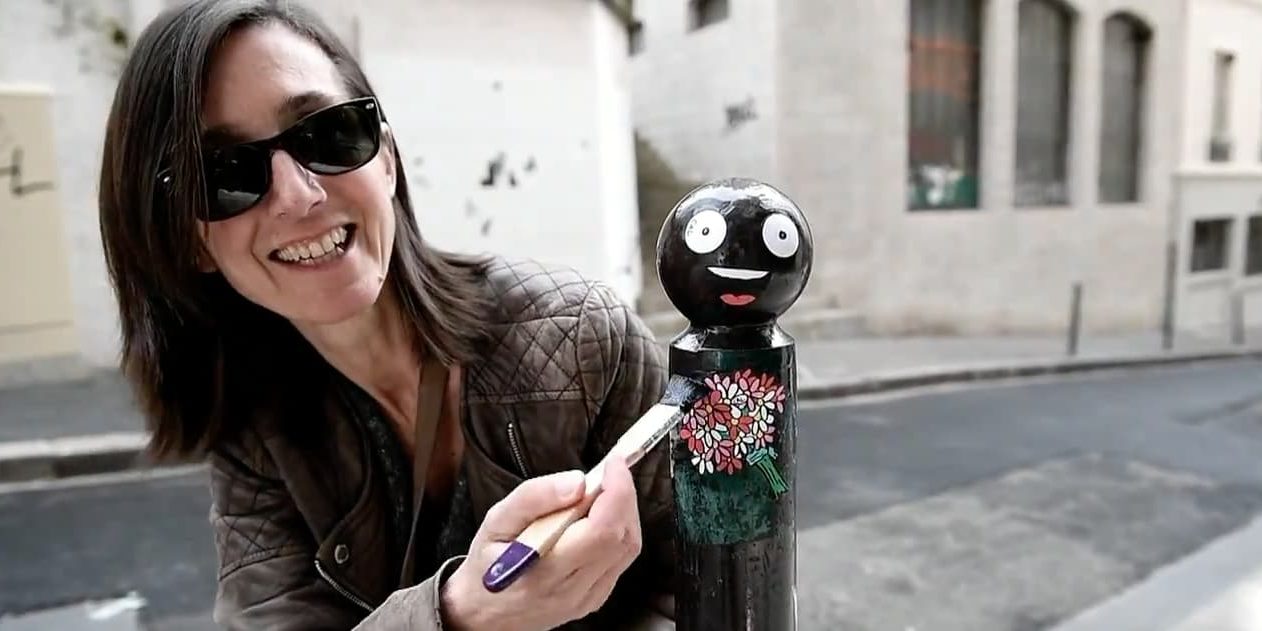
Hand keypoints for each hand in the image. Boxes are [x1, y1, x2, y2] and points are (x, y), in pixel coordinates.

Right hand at [440, 456, 642, 630]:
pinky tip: (599, 517)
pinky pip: (621, 560)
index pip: (602, 531)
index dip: (617, 492)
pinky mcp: (595, 599)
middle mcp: (571, 590)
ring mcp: (587, 598)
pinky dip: (619, 530)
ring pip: (628, 548)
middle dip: (623, 496)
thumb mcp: (496, 521)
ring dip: (624, 512)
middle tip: (608, 473)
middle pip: (622, 538)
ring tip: (602, 492)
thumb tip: (578, 482)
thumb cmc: (487, 564)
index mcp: (544, 571)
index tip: (613, 464)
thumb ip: (535, 497)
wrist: (484, 613)